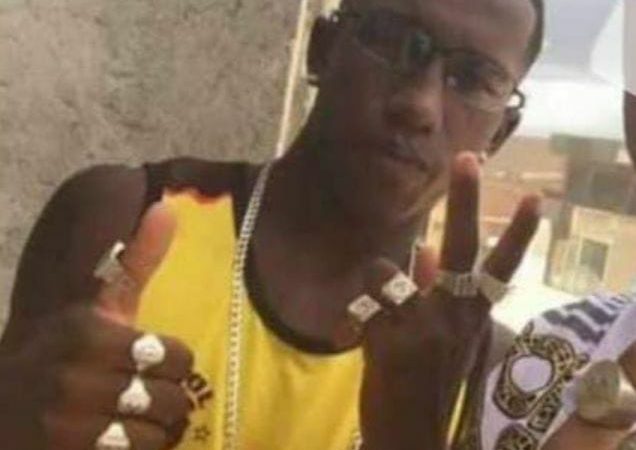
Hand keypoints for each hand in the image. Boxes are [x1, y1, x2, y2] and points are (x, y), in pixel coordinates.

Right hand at [1, 203, 194, 449]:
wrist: (3, 408)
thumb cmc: (61, 351)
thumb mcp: (94, 305)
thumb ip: (133, 261)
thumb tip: (166, 207)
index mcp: (87, 332)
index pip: (176, 357)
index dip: (175, 363)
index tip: (156, 362)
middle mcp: (75, 378)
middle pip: (172, 399)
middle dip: (168, 399)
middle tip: (149, 394)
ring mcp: (67, 426)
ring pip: (158, 435)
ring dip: (156, 430)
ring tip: (137, 418)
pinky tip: (120, 440)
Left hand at [357, 153, 540, 449]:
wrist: (413, 439)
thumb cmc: (428, 385)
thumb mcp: (443, 340)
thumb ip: (433, 293)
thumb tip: (424, 251)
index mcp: (472, 317)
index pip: (502, 269)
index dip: (519, 234)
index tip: (535, 197)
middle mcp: (455, 317)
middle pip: (459, 249)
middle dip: (465, 201)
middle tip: (468, 157)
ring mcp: (424, 328)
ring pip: (385, 273)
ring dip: (374, 283)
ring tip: (374, 312)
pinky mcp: (390, 342)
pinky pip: (360, 306)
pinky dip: (351, 320)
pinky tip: (353, 342)